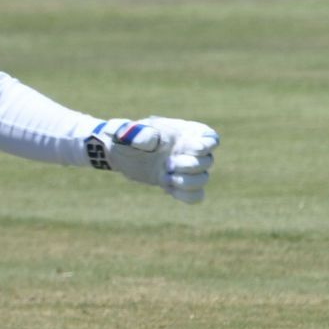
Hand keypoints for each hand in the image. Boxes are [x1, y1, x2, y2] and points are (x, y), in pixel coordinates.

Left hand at [86, 117, 218, 203]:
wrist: (118, 152)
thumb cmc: (126, 137)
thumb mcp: (128, 132)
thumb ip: (140, 134)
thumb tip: (153, 141)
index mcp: (184, 132)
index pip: (210, 138)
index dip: (206, 145)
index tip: (192, 148)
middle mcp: (189, 150)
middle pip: (208, 161)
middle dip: (189, 165)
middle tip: (167, 165)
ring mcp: (185, 168)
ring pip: (203, 179)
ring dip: (187, 182)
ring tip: (165, 179)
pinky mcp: (178, 184)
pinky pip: (195, 195)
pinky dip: (186, 196)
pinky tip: (167, 189)